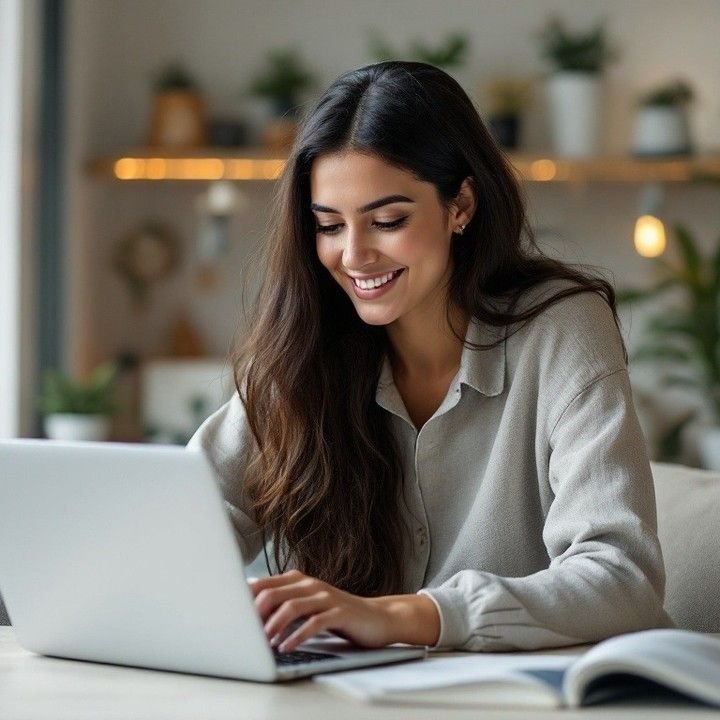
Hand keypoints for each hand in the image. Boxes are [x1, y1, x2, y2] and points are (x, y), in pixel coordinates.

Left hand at [248, 569, 439, 652]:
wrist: (376, 617)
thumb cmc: (336, 613)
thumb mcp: (307, 605)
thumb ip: (282, 603)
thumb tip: (248, 611)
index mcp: (298, 580)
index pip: (263, 584)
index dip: (244, 601)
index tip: (230, 619)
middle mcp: (310, 584)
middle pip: (273, 593)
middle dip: (254, 615)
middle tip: (244, 634)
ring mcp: (325, 596)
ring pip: (291, 607)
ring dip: (273, 627)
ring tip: (263, 644)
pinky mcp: (339, 612)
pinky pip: (314, 623)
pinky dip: (296, 636)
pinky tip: (286, 647)